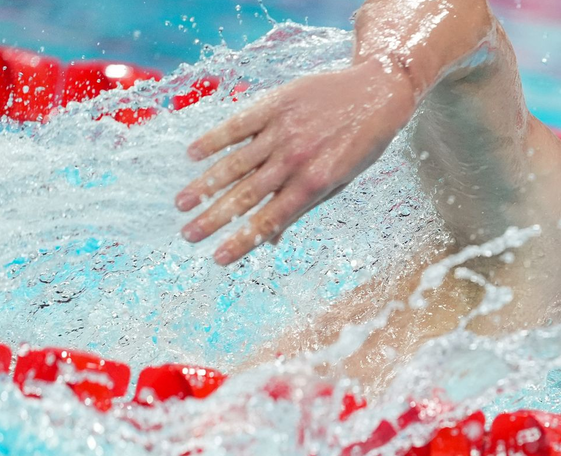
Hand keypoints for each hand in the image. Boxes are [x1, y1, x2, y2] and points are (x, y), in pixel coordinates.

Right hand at [176, 60, 416, 264]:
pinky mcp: (276, 104)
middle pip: (246, 196)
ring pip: (236, 162)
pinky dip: (214, 139)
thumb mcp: (340, 180)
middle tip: (188, 236)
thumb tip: (271, 240)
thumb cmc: (361, 143)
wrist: (378, 92)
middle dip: (214, 219)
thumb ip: (303, 206)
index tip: (219, 258)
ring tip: (182, 203)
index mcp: (314, 183)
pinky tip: (192, 154)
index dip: (242, 241)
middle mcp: (296, 159)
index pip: (270, 220)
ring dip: (205, 185)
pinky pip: (238, 124)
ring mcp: (283, 130)